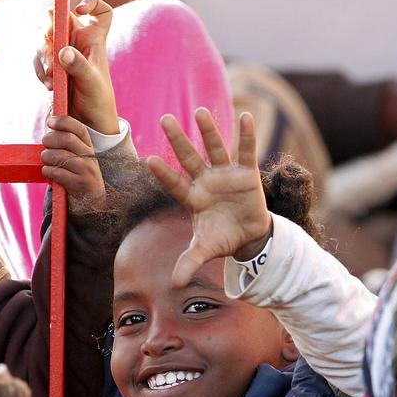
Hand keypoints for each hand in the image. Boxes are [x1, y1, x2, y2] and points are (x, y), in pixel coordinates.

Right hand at [34, 0, 118, 134]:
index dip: (92, 4)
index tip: (81, 10)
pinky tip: (48, 85)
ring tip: (53, 79)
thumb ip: (79, 66)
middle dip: (48, 31)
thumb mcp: (92, 84)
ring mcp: (61, 53)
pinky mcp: (50, 66)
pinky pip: (37, 58)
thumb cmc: (97, 101)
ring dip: (42, 56)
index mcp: (94, 40)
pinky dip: (39, 69)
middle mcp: (77, 42)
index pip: (100, 13)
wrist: (87, 123)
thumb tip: (63, 52)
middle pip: (57, 19)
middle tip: (51, 53)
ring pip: (43, 39)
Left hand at [41, 114, 105, 213]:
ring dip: (47, 157)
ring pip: (60, 156)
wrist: (92, 200)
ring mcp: (87, 170)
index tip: (50, 122)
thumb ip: (66, 143)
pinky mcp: (80, 184)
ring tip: (45, 160)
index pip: (79, 128)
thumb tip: (49, 125)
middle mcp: (90, 156)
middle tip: (44, 144)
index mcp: (88, 146)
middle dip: (50, 139)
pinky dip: (48, 171)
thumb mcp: (78, 157)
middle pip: (67, 139)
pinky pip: (58, 173)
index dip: (63, 122)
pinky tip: (48, 172)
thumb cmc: (77, 175)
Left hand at [147, 109, 271, 287]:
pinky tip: (246, 116)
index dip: (164, 174)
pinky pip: (247, 151)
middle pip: (189, 158)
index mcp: (193, 198)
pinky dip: (247, 135)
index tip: (148, 160)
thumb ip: (189, 262)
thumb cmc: (221, 238)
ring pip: (216, 149)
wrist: (247, 236)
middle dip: (178, 140)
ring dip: (209, 130)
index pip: (174, 184)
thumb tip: (174, 285)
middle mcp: (206, 182)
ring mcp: (225, 175)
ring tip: (200, 111)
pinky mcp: (246, 173)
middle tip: (163, 119)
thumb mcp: (205, 250)